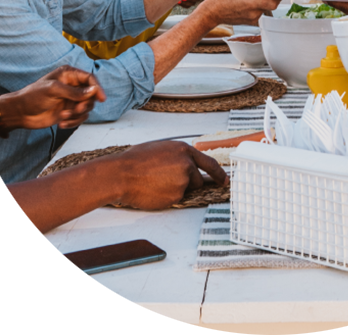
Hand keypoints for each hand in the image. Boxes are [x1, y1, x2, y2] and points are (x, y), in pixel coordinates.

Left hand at [1, 66, 106, 129]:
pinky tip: (62, 124)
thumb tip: (93, 91)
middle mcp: (73, 87)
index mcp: (69, 75)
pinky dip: (73, 122)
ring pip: (87, 108)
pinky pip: (80, 118)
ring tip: (63, 117)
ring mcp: (71, 100)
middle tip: (76, 110)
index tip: (102, 99)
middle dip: (85, 105)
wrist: (20, 113)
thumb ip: (74, 91)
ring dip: (77, 115)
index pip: (90, 79)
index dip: (97, 88)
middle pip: (91, 95)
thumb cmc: (33, 96)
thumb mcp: (53, 90)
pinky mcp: (69, 112)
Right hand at [109, 140, 227, 209]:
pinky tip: (153, 190)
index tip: (225, 180)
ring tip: (156, 182)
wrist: (122, 174)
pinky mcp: (176, 196)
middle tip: (166, 180)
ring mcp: (183, 181)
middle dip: (187, 183)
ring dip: (176, 189)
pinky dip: (167, 197)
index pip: (209, 163)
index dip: (219, 173)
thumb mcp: (162, 149)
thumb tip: (187, 163)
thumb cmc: (136, 160)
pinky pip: (175, 199)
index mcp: (184, 150)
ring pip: (185, 190)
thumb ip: (178, 156)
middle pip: (197, 180)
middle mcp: (187, 165)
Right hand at [201, 0, 279, 25]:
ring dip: (262, 1)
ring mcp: (251, 19)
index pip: (273, 3)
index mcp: (252, 4)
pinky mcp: (248, 21)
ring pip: (263, 9)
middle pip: (269, 5)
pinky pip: (257, 13)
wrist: (212, 12)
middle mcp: (253, 14)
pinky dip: (256, 6)